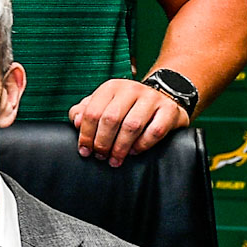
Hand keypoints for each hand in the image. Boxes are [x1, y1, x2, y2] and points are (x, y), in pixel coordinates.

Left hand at [66, 78, 188, 166]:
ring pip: (132, 126)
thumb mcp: (104, 104)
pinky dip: (142, 145)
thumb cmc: (127, 106)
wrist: (163, 98)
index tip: (85, 151)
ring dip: (120, 147)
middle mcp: (131, 89)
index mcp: (111, 87)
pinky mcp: (169, 110)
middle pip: (111, 119)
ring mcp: (152, 98)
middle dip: (103, 142)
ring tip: (115, 159)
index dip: (86, 135)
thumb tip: (76, 123)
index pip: (93, 112)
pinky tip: (134, 152)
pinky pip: (154, 131)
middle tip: (101, 156)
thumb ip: (85, 111)